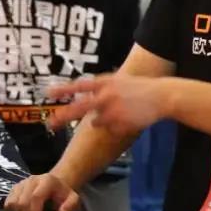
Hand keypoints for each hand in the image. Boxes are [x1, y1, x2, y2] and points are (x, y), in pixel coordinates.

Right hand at [4, 172, 79, 210]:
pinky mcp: (14, 188)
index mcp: (47, 181)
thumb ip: (70, 206)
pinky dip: (13, 210)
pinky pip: (8, 201)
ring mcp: (22, 183)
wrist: (55, 185)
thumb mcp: (73, 199)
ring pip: (14, 201)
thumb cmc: (63, 194)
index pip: (36, 197)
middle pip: (22, 200)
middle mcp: (32, 180)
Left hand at [46, 74, 165, 135]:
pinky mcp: (120, 125)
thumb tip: (84, 94)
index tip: (48, 93)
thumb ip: (101, 88)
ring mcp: (113, 112)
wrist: (162, 96)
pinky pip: (110, 129)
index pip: (80, 86)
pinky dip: (115, 127)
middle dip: (63, 116)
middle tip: (50, 123)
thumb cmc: (140, 87)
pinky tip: (128, 119)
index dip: (64, 89)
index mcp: (106, 83)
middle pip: (80, 108)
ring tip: (120, 112)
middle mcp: (107, 96)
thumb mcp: (119, 81)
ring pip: (96, 122)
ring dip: (102, 120)